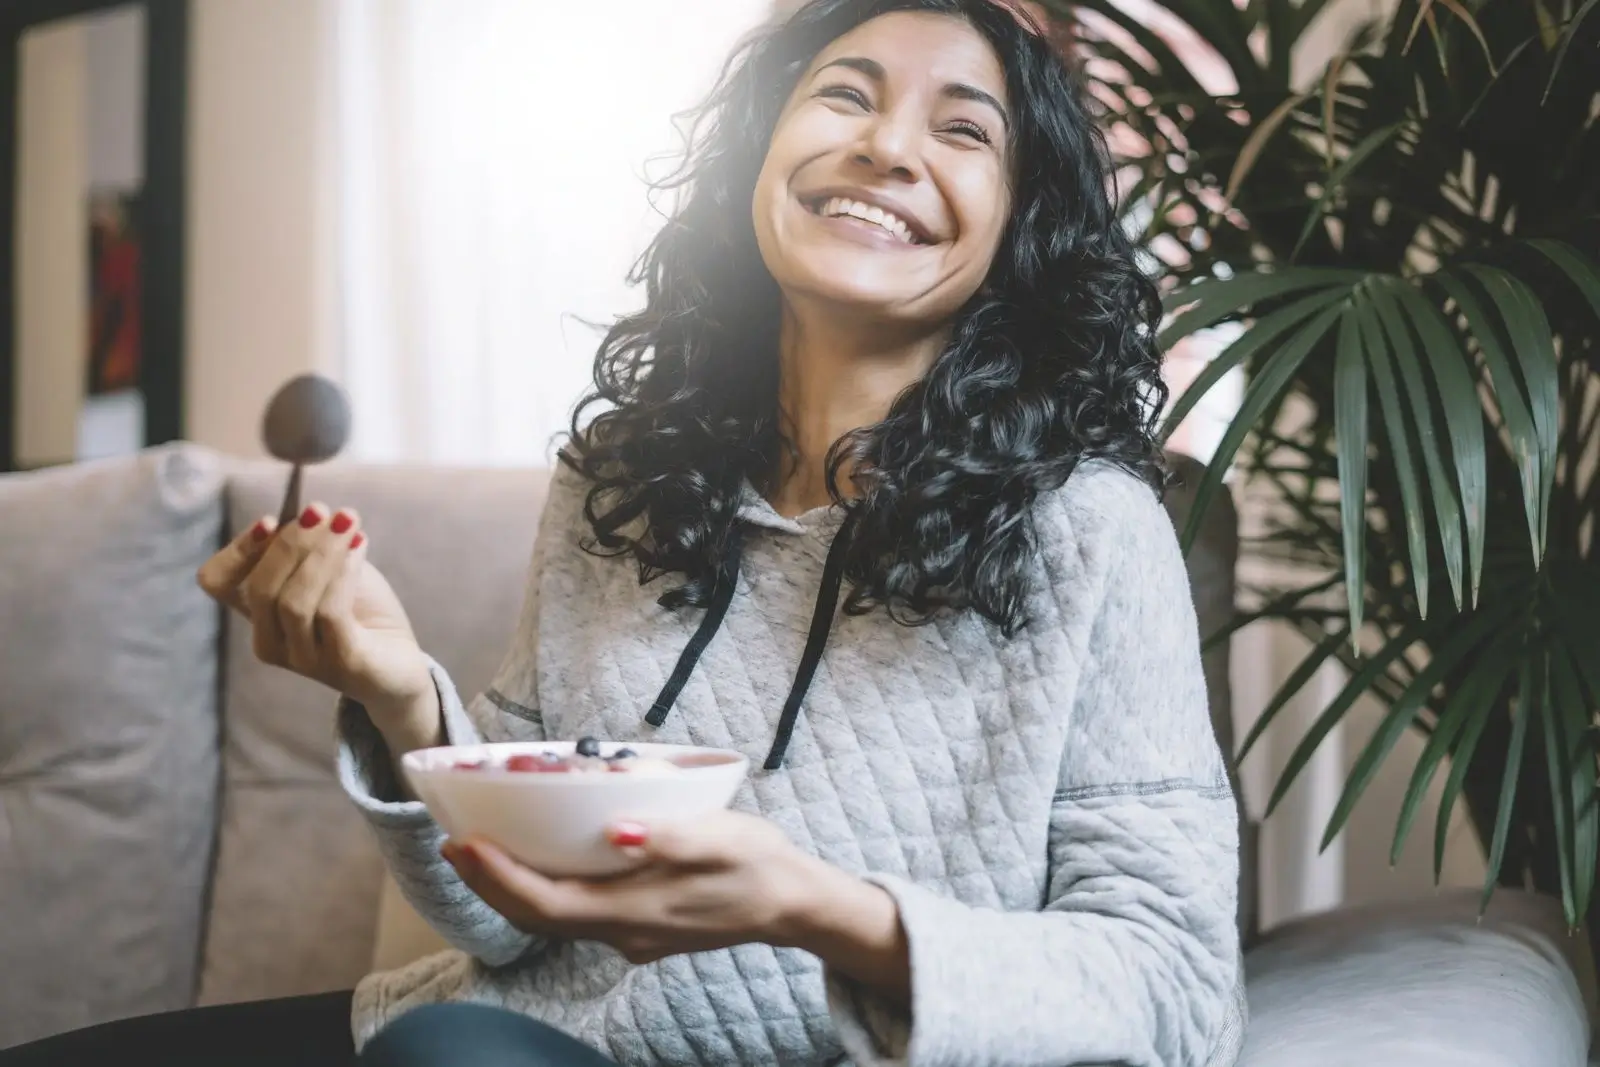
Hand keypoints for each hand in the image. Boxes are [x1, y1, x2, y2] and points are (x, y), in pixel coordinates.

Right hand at [196, 503, 432, 724]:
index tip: (271, 520)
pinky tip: (360, 546)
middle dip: (291, 542)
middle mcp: (270, 641)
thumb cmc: (360, 612)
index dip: (238, 549)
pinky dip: (343, 573)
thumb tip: (307, 514)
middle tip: (322, 510)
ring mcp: (303, 658)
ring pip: (294, 602)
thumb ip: (310, 549)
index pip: (218, 581)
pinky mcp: (341, 664)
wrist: (400, 663)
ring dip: (322, 553)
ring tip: (349, 522)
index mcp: (258, 614)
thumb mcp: (329, 571)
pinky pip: (330, 613)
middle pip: (260, 588)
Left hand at [442, 811, 845, 964]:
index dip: (499, 878)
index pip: (547, 903)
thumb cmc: (759, 863)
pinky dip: (542, 892)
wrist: (793, 904)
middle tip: (454, 844)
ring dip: (510, 890)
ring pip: (552, 921)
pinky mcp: (639, 928)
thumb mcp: (723, 839)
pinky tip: (537, 864)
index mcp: (636, 910)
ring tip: (480, 853)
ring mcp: (630, 935)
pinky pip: (574, 916)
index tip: (466, 844)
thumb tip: (620, 831)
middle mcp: (623, 932)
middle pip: (537, 918)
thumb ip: (670, 837)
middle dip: (489, 885)